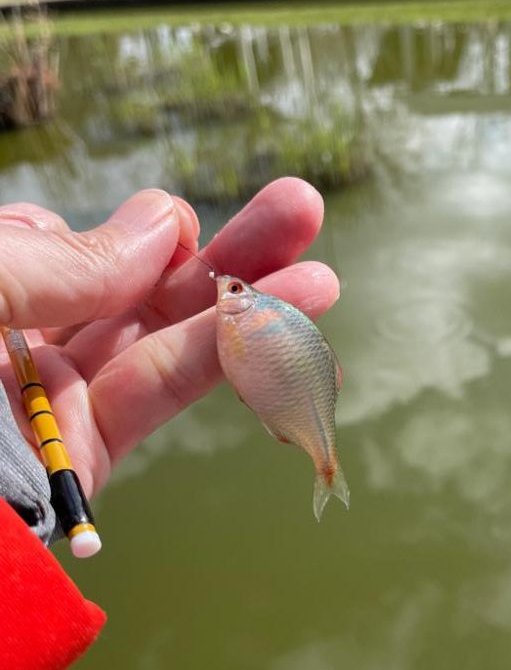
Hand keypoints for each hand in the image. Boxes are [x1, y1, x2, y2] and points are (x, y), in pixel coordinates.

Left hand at [0, 178, 338, 496]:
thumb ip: (59, 260)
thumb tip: (165, 222)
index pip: (78, 249)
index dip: (143, 234)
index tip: (175, 223)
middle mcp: (23, 341)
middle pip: (142, 290)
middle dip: (227, 253)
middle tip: (301, 209)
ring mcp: (56, 401)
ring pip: (164, 342)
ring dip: (249, 308)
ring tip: (322, 279)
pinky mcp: (82, 459)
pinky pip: (160, 396)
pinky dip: (221, 361)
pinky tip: (283, 333)